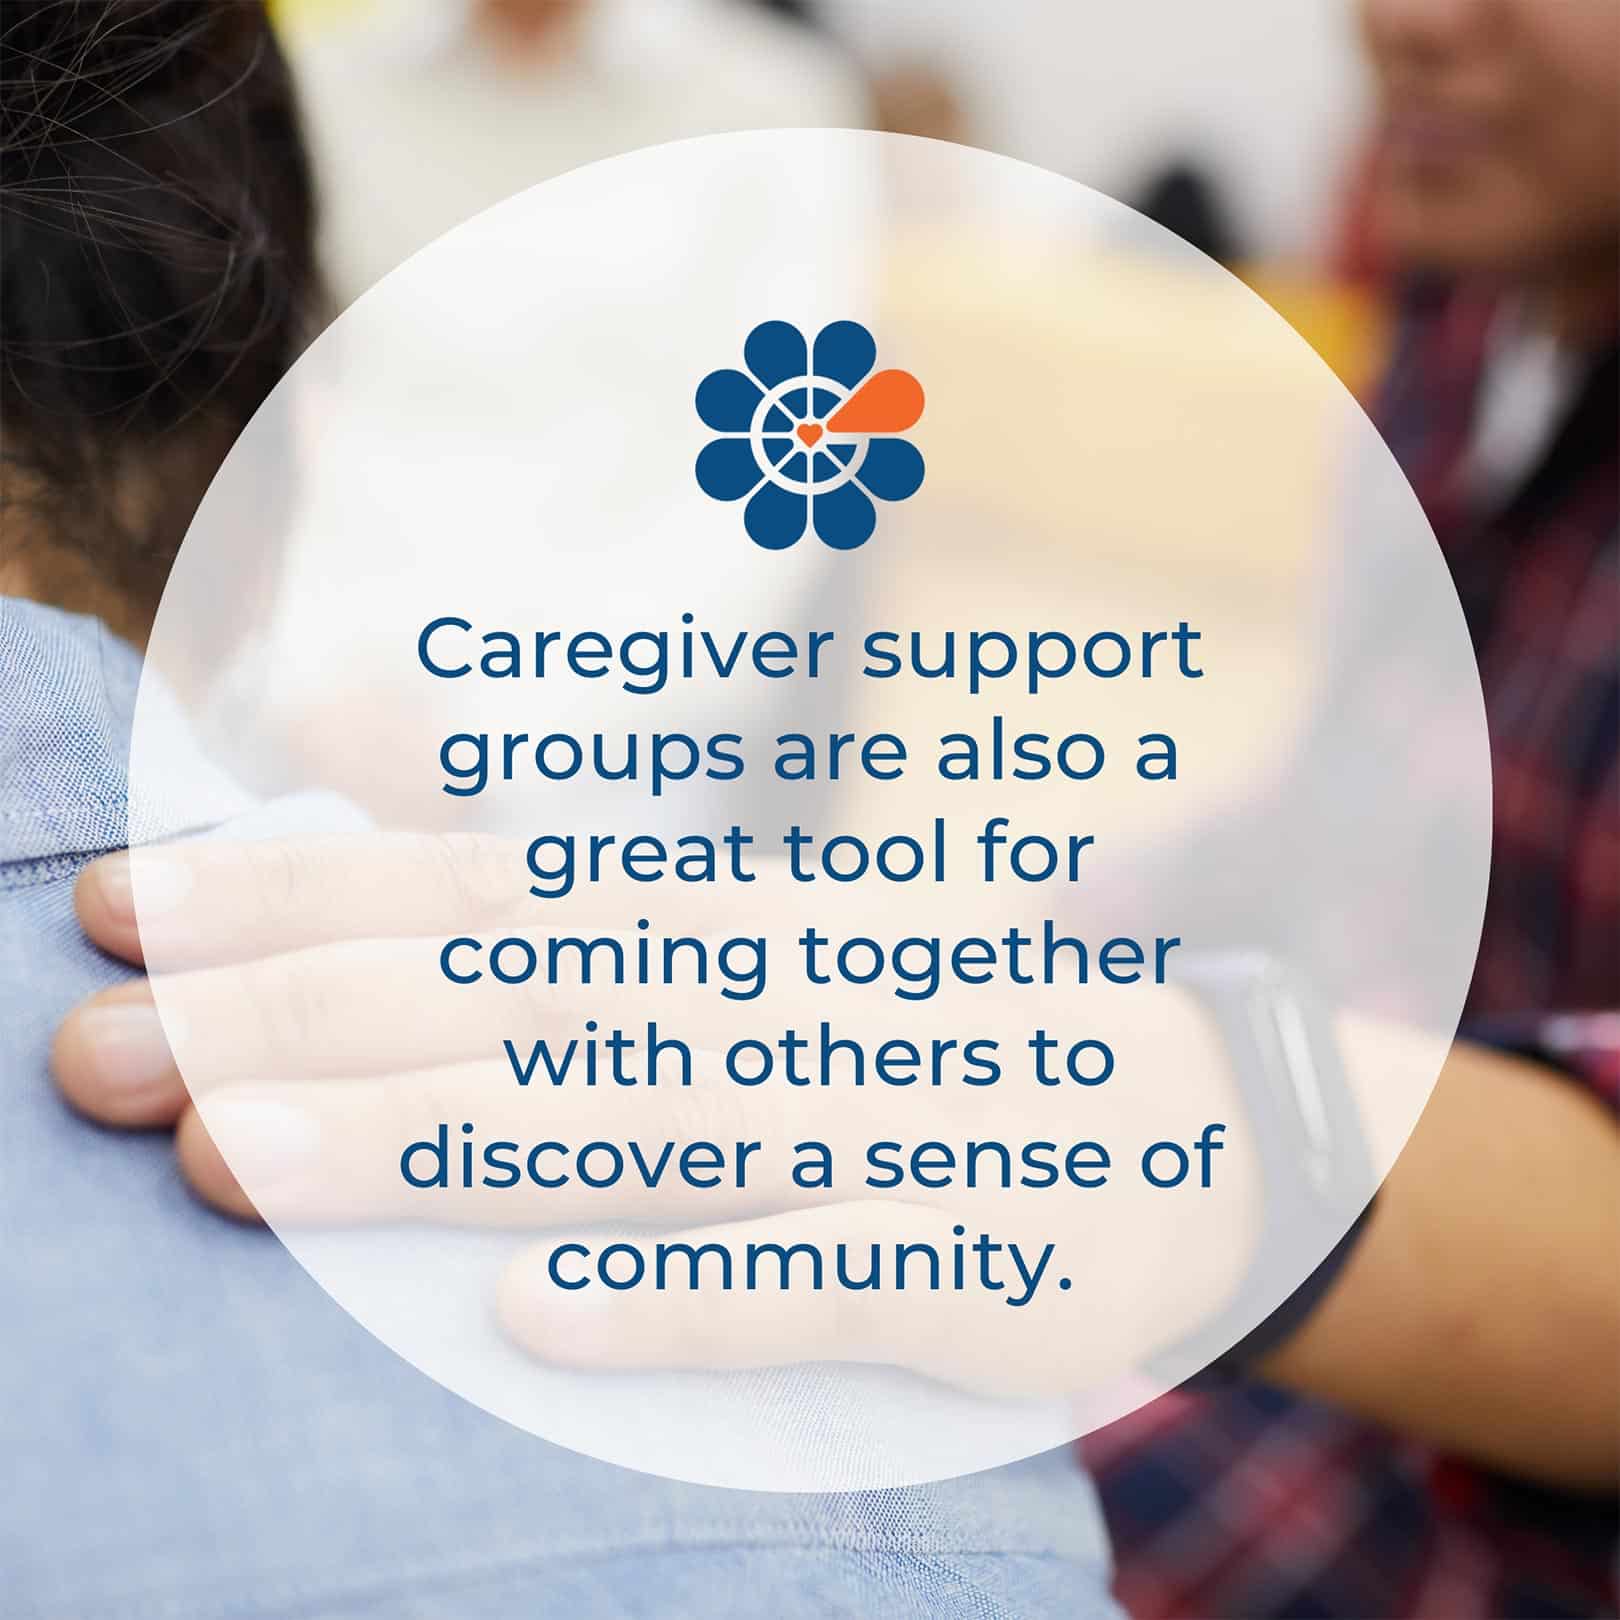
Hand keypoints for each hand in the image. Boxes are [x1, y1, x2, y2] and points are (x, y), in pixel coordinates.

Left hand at [54, 832, 1257, 1396]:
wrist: (1170, 1123)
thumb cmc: (910, 1023)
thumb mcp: (745, 916)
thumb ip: (543, 840)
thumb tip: (340, 721)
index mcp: (722, 914)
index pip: (483, 888)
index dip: (296, 894)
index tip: (119, 909)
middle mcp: (777, 998)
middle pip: (515, 1003)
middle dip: (298, 1025)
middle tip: (93, 1061)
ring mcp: (866, 1128)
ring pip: (632, 1129)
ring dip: (437, 1147)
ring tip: (242, 1169)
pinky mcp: (948, 1262)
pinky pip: (805, 1288)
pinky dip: (677, 1301)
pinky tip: (536, 1322)